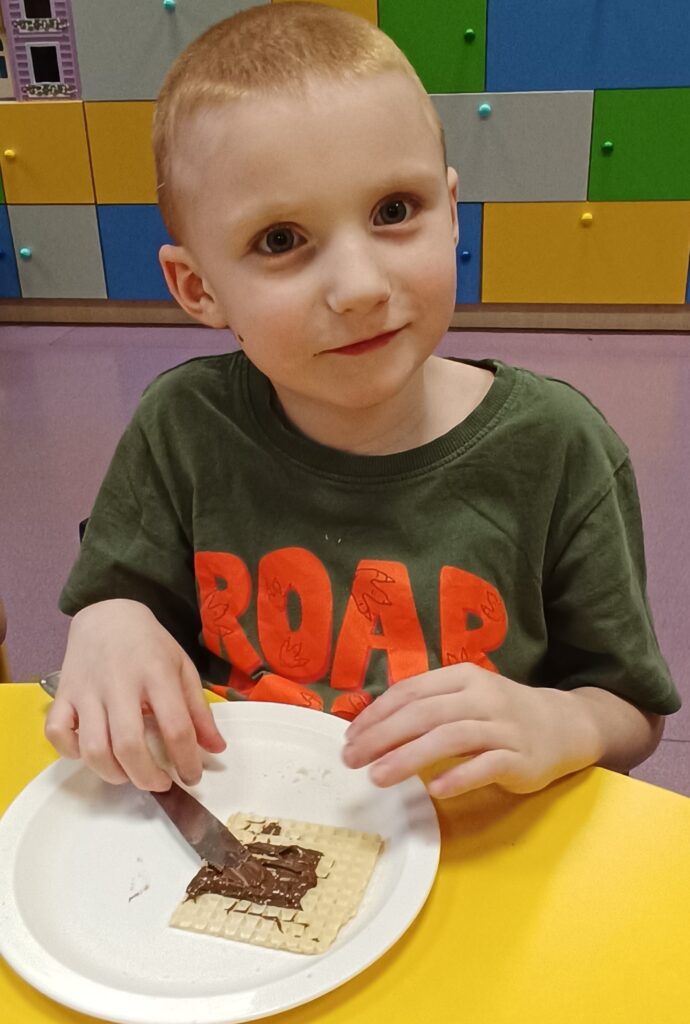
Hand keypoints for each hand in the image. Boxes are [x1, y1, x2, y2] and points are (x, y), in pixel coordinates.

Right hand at [45, 599, 225, 790]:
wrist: (108, 614)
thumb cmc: (150, 644)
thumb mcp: (182, 668)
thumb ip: (199, 710)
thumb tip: (216, 749)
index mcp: (157, 674)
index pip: (175, 727)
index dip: (187, 761)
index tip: (192, 776)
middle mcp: (120, 683)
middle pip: (129, 745)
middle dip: (147, 777)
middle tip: (160, 783)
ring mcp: (87, 690)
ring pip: (93, 748)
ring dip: (113, 773)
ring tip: (129, 774)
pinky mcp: (62, 693)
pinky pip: (57, 733)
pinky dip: (71, 753)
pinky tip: (91, 752)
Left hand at [341, 664, 601, 797]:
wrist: (564, 725)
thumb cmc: (501, 714)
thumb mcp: (466, 697)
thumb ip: (427, 706)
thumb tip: (371, 726)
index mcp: (462, 677)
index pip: (411, 691)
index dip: (377, 714)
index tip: (350, 737)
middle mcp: (482, 697)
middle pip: (424, 713)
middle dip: (382, 736)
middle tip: (352, 759)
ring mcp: (503, 727)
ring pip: (450, 738)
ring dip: (409, 757)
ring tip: (378, 777)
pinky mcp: (520, 757)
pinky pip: (486, 765)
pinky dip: (459, 776)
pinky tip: (435, 791)